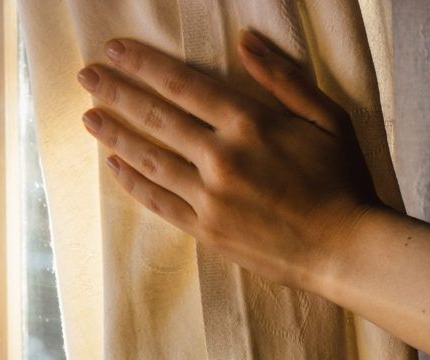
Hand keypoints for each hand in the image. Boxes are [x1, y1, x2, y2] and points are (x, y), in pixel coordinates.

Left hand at [77, 31, 380, 291]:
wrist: (344, 250)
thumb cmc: (343, 180)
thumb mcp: (327, 117)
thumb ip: (283, 78)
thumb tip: (245, 40)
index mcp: (250, 124)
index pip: (183, 85)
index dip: (144, 65)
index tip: (115, 51)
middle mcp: (222, 157)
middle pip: (156, 117)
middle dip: (116, 92)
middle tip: (85, 76)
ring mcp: (209, 197)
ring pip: (149, 159)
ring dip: (115, 134)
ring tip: (88, 116)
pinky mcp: (205, 229)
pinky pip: (158, 201)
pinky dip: (133, 182)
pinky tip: (114, 165)